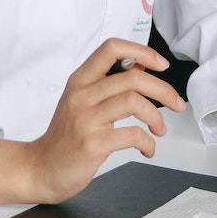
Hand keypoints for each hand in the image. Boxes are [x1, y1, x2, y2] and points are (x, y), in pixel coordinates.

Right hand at [21, 38, 185, 204]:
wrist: (40, 169)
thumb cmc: (66, 136)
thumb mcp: (82, 101)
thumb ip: (108, 83)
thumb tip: (142, 64)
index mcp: (80, 80)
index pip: (111, 48)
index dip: (142, 51)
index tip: (161, 65)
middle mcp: (81, 95)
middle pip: (132, 77)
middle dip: (163, 90)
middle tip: (176, 103)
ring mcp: (85, 119)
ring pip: (134, 102)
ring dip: (157, 116)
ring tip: (160, 129)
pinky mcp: (91, 143)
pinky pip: (132, 134)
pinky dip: (148, 142)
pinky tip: (148, 148)